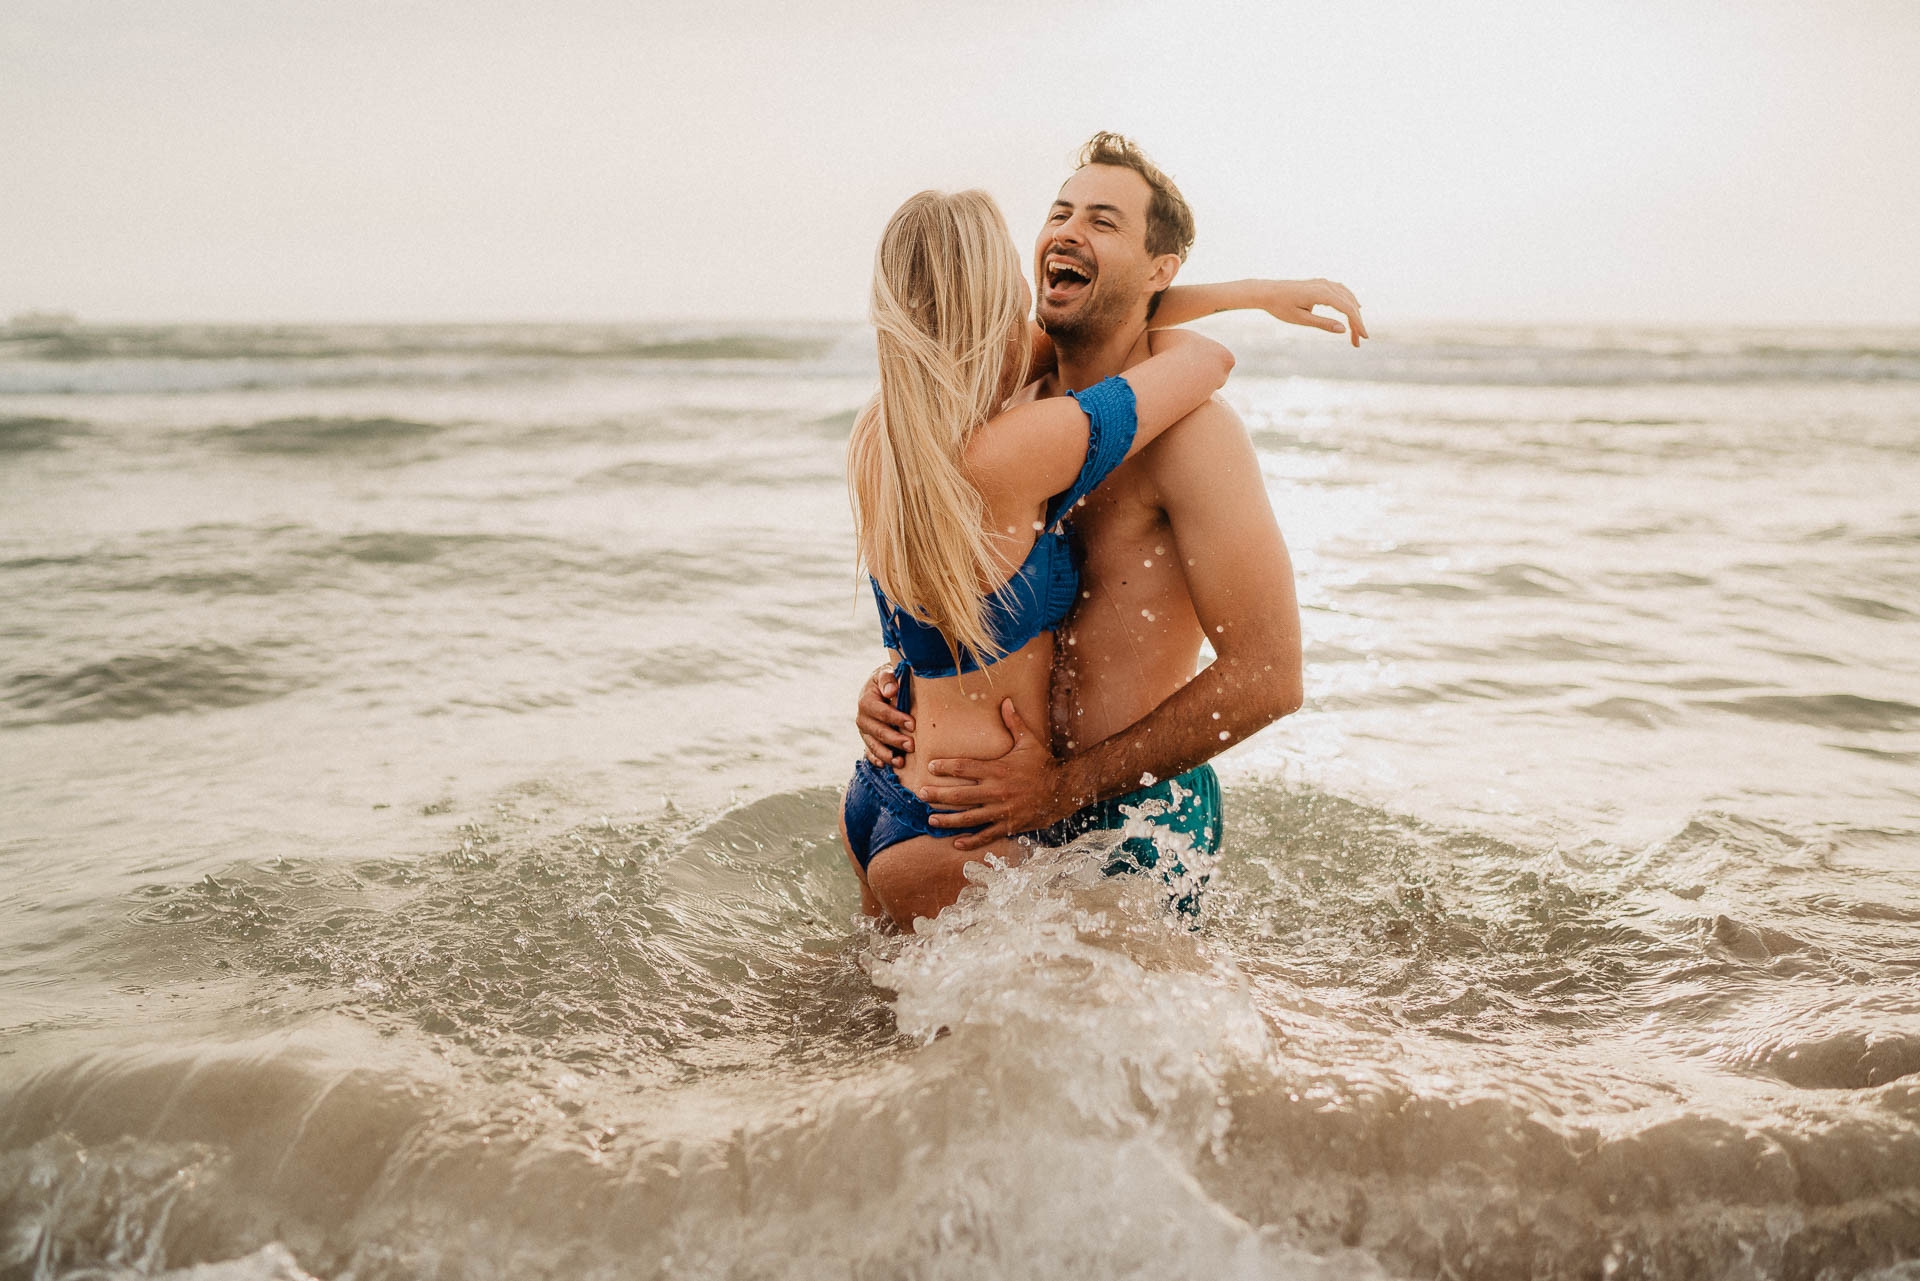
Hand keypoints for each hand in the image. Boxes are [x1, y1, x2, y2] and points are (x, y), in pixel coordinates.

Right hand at [856, 665, 910, 767]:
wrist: (881, 686)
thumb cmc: (889, 680)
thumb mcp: (887, 673)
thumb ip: (889, 679)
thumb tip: (891, 691)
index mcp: (866, 700)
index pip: (881, 712)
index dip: (896, 718)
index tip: (912, 724)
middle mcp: (862, 717)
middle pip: (877, 731)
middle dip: (894, 739)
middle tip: (911, 746)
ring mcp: (864, 730)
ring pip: (873, 744)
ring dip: (886, 754)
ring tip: (901, 762)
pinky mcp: (867, 739)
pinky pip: (869, 751)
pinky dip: (876, 759)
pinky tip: (885, 765)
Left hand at [920, 699, 1075, 849]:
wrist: (1064, 789)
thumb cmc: (1043, 764)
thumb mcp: (1029, 741)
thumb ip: (1014, 723)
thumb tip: (1007, 700)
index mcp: (997, 770)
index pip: (964, 767)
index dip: (945, 767)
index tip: (930, 766)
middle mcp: (996, 791)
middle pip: (959, 795)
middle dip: (937, 795)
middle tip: (921, 794)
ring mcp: (1001, 810)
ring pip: (968, 818)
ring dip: (947, 820)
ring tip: (931, 820)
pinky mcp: (1008, 825)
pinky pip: (986, 835)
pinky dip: (971, 840)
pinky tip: (956, 842)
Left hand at [1265, 279, 1367, 347]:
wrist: (1267, 292)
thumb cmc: (1281, 307)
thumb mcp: (1301, 319)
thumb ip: (1323, 323)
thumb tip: (1343, 330)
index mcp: (1321, 293)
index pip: (1347, 308)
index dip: (1358, 323)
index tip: (1364, 337)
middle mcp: (1325, 285)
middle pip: (1349, 304)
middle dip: (1356, 323)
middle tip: (1358, 342)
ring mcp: (1324, 283)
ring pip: (1347, 297)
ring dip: (1354, 313)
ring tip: (1356, 331)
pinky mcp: (1321, 284)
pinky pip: (1341, 291)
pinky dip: (1349, 301)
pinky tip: (1354, 308)